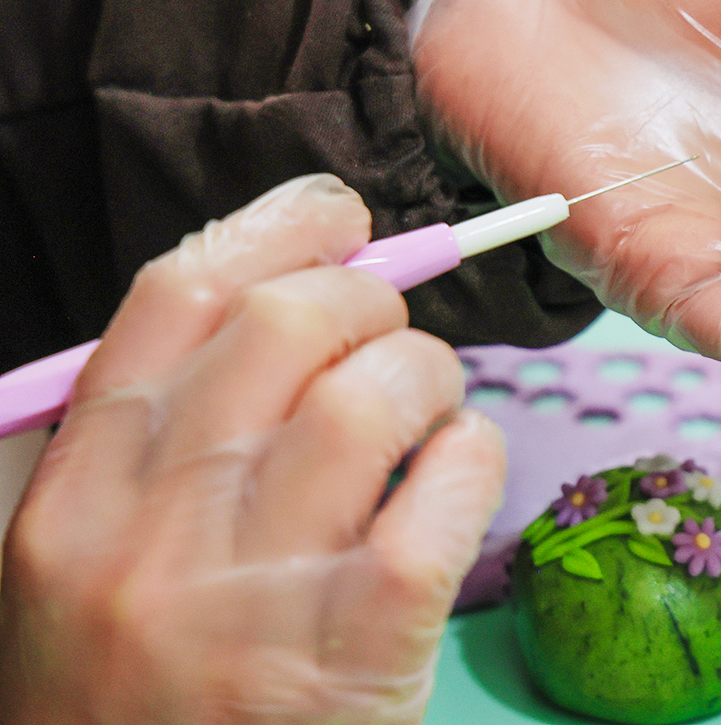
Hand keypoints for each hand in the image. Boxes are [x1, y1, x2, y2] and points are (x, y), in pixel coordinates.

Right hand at [0, 175, 504, 723]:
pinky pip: (452, 481)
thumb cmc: (139, 700)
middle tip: (389, 342)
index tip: (336, 218)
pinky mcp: (365, 641)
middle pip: (289, 323)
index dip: (275, 229)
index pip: (175, 298)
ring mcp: (262, 589)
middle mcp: (154, 532)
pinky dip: (473, 455)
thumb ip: (155, 440)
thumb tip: (286, 291)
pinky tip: (454, 480)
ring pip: (381, 391)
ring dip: (430, 378)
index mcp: (72, 499)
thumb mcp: (84, 569)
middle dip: (370, 302)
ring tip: (427, 419)